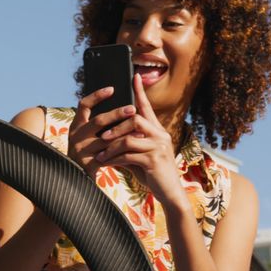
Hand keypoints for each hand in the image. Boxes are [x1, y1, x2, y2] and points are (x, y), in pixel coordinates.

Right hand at [68, 85, 136, 178]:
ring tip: (141, 130)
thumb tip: (119, 107)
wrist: (77, 181)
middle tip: (133, 108)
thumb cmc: (88, 155)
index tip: (112, 88)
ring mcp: (80, 150)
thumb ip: (97, 125)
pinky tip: (134, 150)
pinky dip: (122, 152)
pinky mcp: (87, 164)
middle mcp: (75, 136)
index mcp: (75, 126)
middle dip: (117, 114)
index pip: (83, 105)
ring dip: (125, 134)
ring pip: (106, 139)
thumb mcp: (86, 138)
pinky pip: (108, 156)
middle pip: (98, 121)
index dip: (97, 96)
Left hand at [92, 74, 187, 210]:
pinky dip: (114, 159)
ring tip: (100, 154)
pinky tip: (106, 163)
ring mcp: (159, 147)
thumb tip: (109, 135)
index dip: (140, 92)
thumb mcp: (140, 155)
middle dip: (116, 126)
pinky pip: (129, 155)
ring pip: (129, 138)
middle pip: (135, 119)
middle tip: (102, 136)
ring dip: (112, 146)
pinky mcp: (154, 161)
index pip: (147, 107)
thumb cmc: (153, 173)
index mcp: (157, 131)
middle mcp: (160, 135)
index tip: (134, 77)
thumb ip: (128, 144)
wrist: (170, 193)